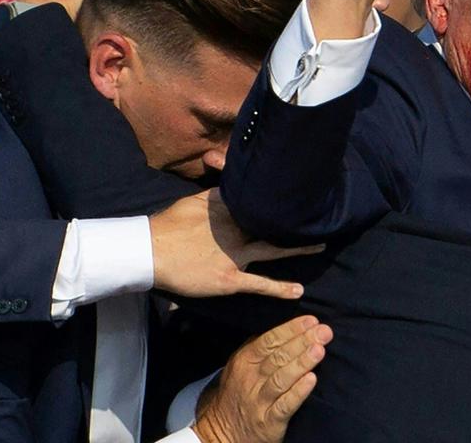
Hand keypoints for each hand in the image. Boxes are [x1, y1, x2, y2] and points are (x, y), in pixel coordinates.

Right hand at [149, 190, 323, 299]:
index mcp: (229, 211)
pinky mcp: (230, 278)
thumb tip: (229, 178)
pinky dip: (280, 288)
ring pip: (274, 251)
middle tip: (320, 215)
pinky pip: (259, 284)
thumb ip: (216, 194)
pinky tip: (298, 292)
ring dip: (298, 249)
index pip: (260, 203)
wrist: (149, 250)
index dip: (280, 201)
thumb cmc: (168, 226)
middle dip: (296, 220)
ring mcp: (236, 256)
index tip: (301, 196)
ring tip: (321, 247)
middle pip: (274, 224)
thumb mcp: (195, 201)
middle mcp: (237, 231)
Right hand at [193, 315, 332, 442]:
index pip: (269, 341)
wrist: (223, 432)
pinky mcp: (269, 422)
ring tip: (319, 350)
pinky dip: (298, 392)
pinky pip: (285, 405)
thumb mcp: (241, 366)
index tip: (312, 320)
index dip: (291, 329)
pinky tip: (312, 380)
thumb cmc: (240, 392)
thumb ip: (260, 347)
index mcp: (244, 361)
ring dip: (302, 363)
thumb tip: (290, 326)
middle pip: (278, 357)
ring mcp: (259, 401)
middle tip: (324, 331)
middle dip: (303, 342)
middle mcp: (250, 379)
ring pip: (281, 379)